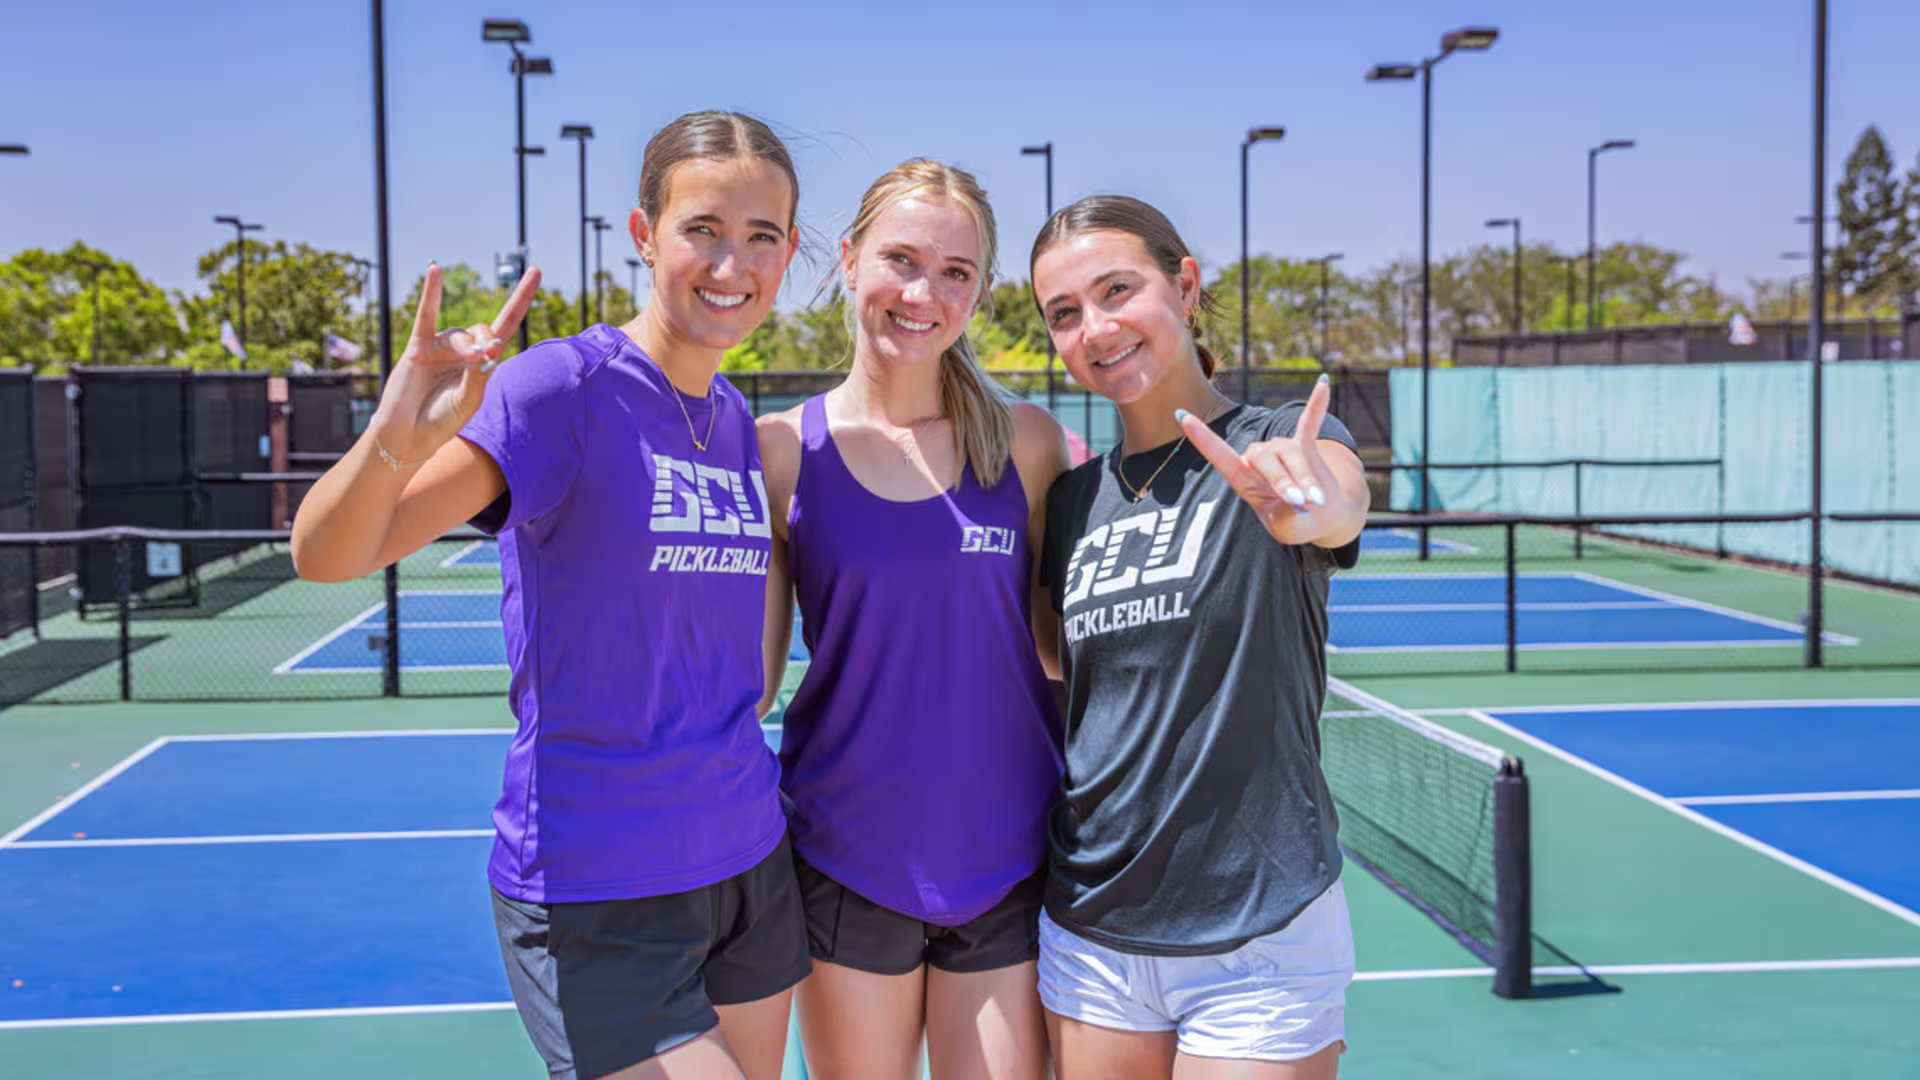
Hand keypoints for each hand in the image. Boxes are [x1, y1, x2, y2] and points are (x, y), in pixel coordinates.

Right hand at [368, 263, 542, 463]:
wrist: (409, 434)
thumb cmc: (442, 420)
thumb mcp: (468, 400)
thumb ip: (478, 375)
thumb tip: (489, 347)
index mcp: (483, 364)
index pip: (507, 325)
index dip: (521, 299)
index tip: (536, 271)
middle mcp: (464, 352)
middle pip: (484, 330)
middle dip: (485, 341)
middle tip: (481, 358)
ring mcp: (441, 348)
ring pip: (459, 335)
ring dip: (464, 346)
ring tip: (466, 361)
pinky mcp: (419, 346)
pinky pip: (426, 315)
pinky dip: (431, 294)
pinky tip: (435, 270)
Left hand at [1178, 375, 1352, 546]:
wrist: (1321, 519)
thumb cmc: (1295, 524)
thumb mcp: (1287, 529)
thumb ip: (1287, 516)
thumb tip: (1299, 499)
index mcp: (1242, 479)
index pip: (1219, 455)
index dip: (1202, 437)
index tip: (1181, 415)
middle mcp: (1257, 459)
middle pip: (1264, 457)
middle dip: (1284, 481)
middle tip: (1302, 504)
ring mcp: (1281, 450)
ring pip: (1290, 451)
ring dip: (1305, 476)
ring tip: (1317, 501)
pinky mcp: (1306, 445)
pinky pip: (1310, 422)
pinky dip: (1317, 405)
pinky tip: (1323, 383)